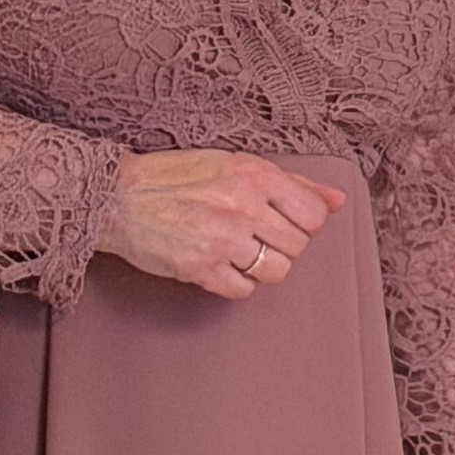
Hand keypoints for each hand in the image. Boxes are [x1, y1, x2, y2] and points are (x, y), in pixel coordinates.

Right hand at [101, 150, 343, 296]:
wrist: (117, 196)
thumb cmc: (177, 176)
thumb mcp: (237, 164)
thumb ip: (292, 183)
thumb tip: (337, 200)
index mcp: (255, 175)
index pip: (314, 214)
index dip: (304, 222)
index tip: (284, 221)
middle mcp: (243, 206)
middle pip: (297, 246)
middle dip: (281, 245)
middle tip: (255, 235)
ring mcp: (222, 239)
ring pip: (276, 271)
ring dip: (263, 266)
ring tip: (240, 251)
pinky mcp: (200, 268)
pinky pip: (243, 290)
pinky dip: (236, 282)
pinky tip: (220, 265)